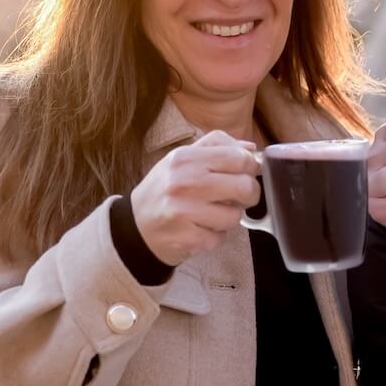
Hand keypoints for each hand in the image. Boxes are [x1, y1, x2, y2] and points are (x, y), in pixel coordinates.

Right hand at [130, 130, 260, 265]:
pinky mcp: (186, 238)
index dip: (252, 166)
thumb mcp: (182, 160)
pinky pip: (220, 238)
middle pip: (245, 186)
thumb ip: (216, 148)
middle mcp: (184, 182)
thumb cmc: (164, 190)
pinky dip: (215, 236)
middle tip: (239, 197)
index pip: (238, 157)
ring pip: (235, 216)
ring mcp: (184, 212)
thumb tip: (250, 147)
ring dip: (229, 218)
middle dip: (249, 194)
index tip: (249, 173)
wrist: (134, 227)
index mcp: (186, 158)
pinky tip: (200, 229)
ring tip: (211, 214)